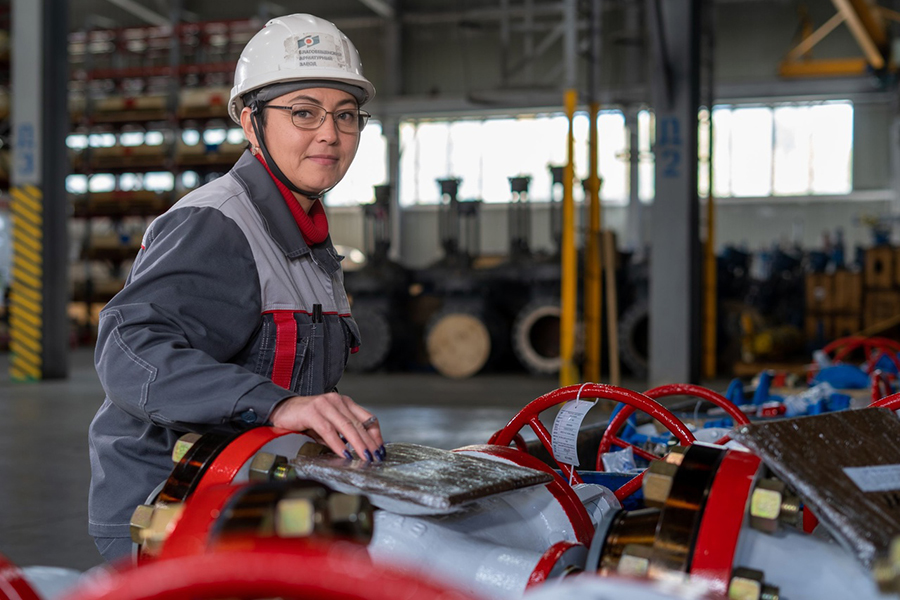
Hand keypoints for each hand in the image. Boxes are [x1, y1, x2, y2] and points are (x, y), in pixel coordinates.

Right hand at [269, 392, 384, 460]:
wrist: (281, 410)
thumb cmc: (306, 419)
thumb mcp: (330, 427)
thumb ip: (343, 435)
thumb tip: (359, 451)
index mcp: (345, 403)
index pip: (368, 418)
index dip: (375, 435)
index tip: (380, 449)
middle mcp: (337, 401)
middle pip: (359, 424)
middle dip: (369, 443)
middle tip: (375, 457)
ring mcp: (325, 404)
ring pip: (346, 426)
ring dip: (357, 444)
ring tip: (364, 457)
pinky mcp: (312, 411)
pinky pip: (328, 430)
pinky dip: (337, 443)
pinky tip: (343, 453)